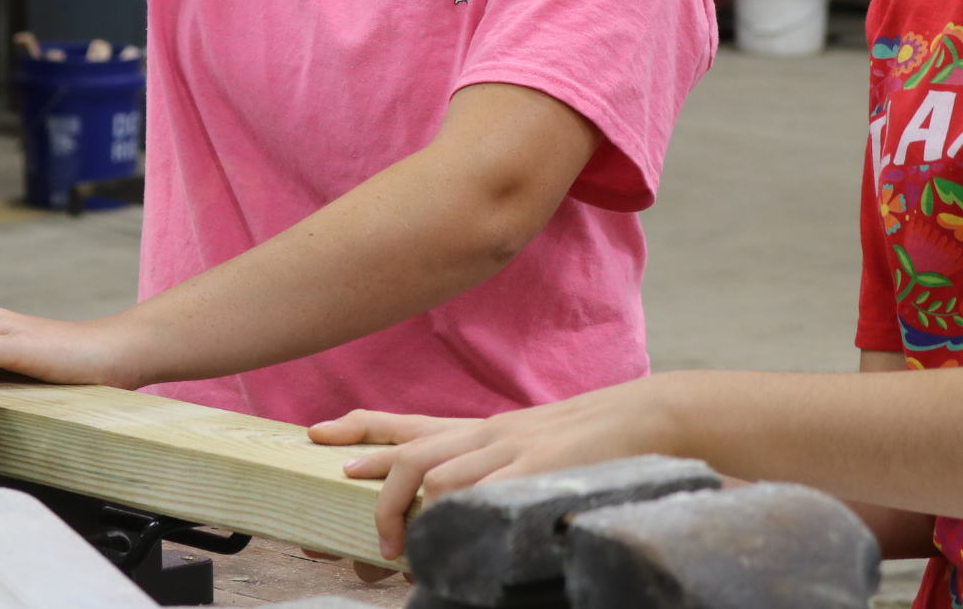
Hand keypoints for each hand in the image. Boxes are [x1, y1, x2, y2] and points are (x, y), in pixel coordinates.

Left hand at [311, 382, 678, 560]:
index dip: (359, 428)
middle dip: (380, 491)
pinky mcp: (541, 471)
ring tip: (400, 547)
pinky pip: (489, 490)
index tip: (316, 434)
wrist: (645, 416)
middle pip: (413, 454)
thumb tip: (448, 507)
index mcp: (482, 430)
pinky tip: (452, 530)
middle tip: (376, 537)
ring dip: (414, 510)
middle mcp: (488, 435)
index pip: (408, 423)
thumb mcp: (527, 447)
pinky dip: (464, 510)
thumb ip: (489, 467)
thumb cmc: (587, 444)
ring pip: (441, 474)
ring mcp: (512, 452)